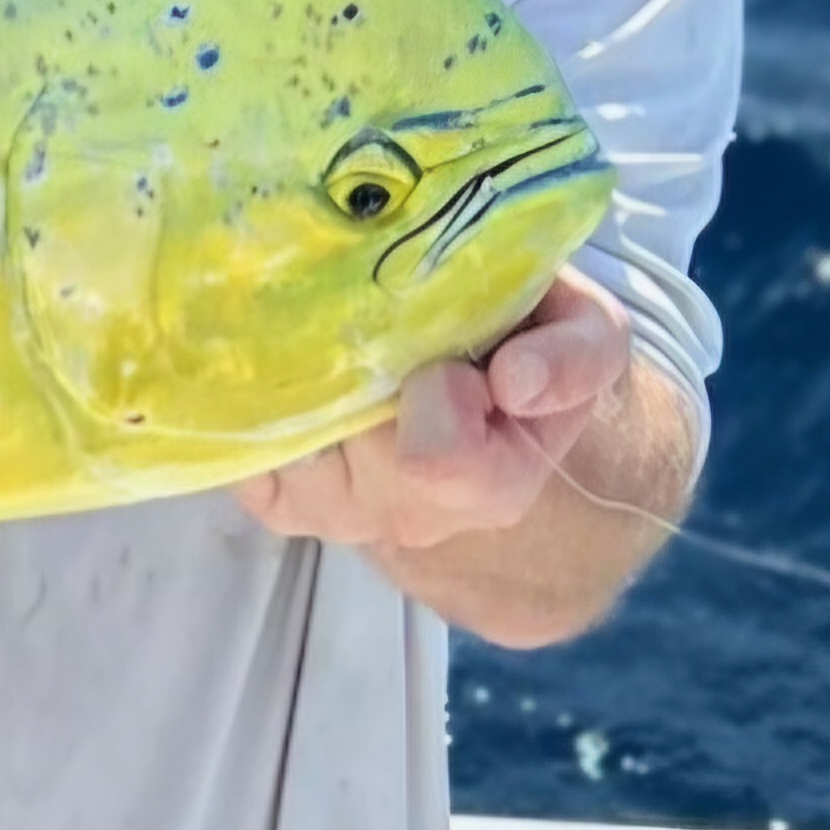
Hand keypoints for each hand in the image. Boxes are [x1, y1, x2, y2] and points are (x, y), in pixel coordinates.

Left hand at [238, 270, 635, 554]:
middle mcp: (403, 515)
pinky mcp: (274, 493)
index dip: (436, 396)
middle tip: (380, 314)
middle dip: (360, 360)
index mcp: (490, 484)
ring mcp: (331, 510)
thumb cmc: (532, 346)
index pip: (438, 461)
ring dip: (301, 371)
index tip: (452, 355)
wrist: (484, 386)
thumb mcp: (587, 334)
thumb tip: (516, 382)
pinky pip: (242, 447)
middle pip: (351, 434)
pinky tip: (284, 355)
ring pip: (290, 432)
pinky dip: (253, 399)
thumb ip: (573, 358)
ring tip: (336, 324)